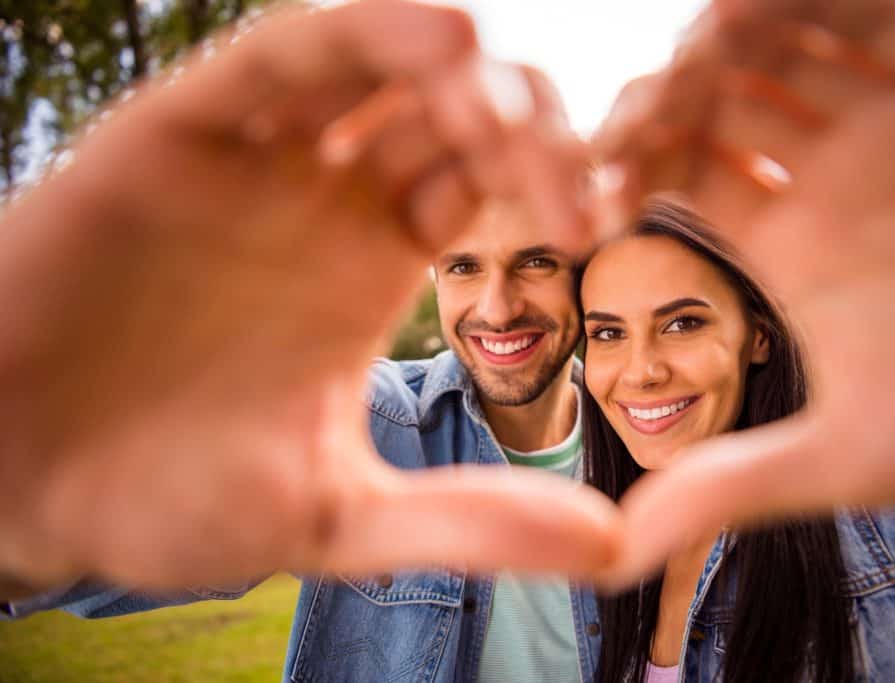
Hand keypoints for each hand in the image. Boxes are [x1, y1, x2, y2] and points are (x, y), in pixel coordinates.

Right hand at [0, 0, 616, 589]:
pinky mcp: (181, 136)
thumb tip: (606, 543)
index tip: (605, 221)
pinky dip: (364, 35)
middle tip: (580, 185)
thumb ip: (469, 520)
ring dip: (465, 74)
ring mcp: (257, 163)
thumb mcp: (341, 516)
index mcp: (372, 264)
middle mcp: (325, 200)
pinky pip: (284, 57)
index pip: (493, 181)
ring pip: (383, 69)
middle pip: (457, 114)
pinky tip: (446, 38)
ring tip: (518, 116)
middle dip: (530, 129)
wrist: (23, 491)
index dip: (559, 185)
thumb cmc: (170, 502)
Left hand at [594, 0, 894, 582]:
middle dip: (657, 101)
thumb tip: (614, 551)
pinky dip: (794, 1)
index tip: (592, 197)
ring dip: (715, 44)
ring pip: (771, 42)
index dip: (620, 173)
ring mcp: (887, 118)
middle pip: (708, 99)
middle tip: (628, 125)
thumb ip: (731, 487)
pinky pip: (857, 8)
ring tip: (694, 68)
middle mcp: (827, 173)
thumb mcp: (850, 457)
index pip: (672, 174)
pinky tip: (744, 21)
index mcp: (787, 243)